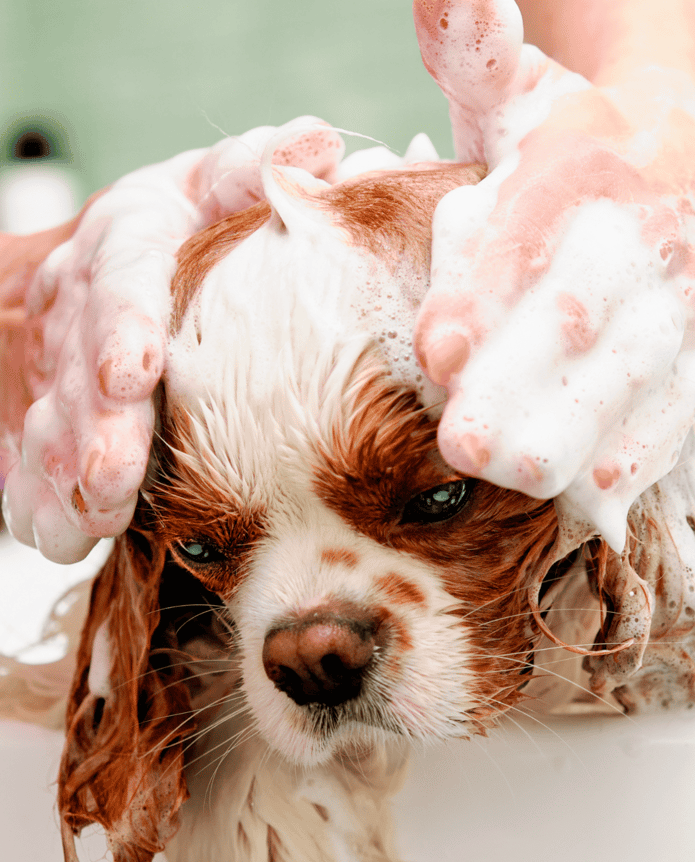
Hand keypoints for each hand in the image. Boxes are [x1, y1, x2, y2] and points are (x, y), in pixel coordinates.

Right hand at [1, 123, 343, 561]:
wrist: (122, 258)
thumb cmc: (196, 222)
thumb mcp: (219, 184)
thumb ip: (256, 168)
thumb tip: (316, 143)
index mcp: (132, 234)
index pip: (122, 272)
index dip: (125, 324)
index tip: (136, 375)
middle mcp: (84, 293)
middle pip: (81, 362)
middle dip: (96, 426)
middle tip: (115, 481)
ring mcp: (59, 352)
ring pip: (52, 415)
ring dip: (68, 473)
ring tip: (91, 522)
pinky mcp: (47, 400)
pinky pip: (30, 451)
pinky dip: (39, 497)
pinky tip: (57, 537)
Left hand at [412, 0, 694, 550]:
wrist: (691, 167)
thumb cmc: (572, 147)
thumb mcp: (520, 94)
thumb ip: (473, 55)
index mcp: (590, 165)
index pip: (533, 232)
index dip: (486, 294)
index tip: (437, 348)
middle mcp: (646, 236)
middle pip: (583, 317)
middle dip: (522, 383)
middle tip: (464, 443)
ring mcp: (687, 303)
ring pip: (633, 377)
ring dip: (575, 433)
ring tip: (518, 476)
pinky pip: (677, 413)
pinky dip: (639, 454)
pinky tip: (597, 490)